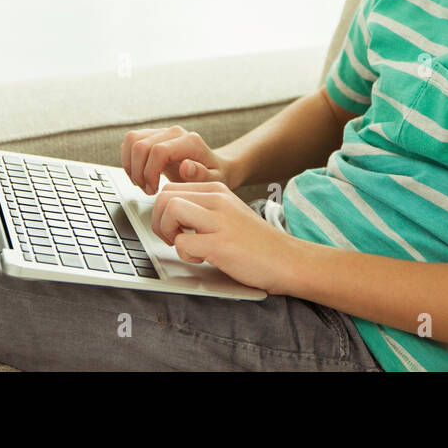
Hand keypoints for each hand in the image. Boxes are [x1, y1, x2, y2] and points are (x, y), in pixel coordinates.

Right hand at [121, 125, 235, 195]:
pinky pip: (130, 141)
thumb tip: (186, 166)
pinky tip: (138, 175)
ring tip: (142, 183)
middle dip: (138, 172)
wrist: (213, 167)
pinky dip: (128, 160)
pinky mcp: (152, 136)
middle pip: (141, 146)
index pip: (159, 150)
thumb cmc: (213, 175)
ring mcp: (162, 132)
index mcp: (190, 142)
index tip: (153, 190)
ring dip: (131, 165)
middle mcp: (174, 132)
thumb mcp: (214, 180)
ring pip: (132, 140)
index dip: (150, 172)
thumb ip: (201, 175)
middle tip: (148, 190)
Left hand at [151, 181, 300, 294]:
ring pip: (170, 210)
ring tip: (183, 245)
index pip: (171, 188)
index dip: (163, 211)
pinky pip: (182, 243)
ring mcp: (219, 221)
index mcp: (217, 191)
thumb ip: (203, 210)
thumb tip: (168, 214)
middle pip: (164, 196)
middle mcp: (217, 200)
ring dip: (167, 232)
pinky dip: (184, 255)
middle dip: (159, 221)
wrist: (288, 260)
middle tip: (173, 238)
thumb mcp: (229, 214)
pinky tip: (201, 258)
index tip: (173, 227)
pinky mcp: (221, 244)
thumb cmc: (257, 243)